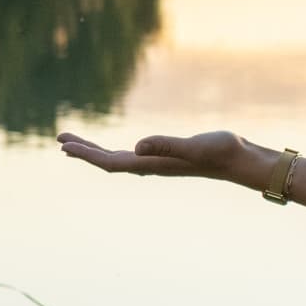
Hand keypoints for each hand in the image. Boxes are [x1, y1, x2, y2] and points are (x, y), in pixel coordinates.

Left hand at [58, 129, 266, 182]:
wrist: (244, 162)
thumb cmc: (222, 152)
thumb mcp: (194, 145)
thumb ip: (166, 145)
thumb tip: (137, 146)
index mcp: (154, 163)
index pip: (111, 161)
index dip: (87, 154)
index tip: (65, 145)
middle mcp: (153, 166)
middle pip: (110, 162)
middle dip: (84, 152)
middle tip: (60, 140)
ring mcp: (160, 163)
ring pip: (120, 160)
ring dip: (97, 152)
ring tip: (77, 145)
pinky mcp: (169, 158)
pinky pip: (133, 157)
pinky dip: (117, 152)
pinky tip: (118, 149)